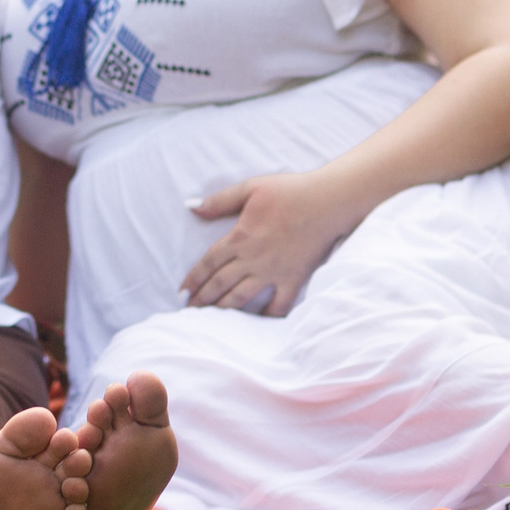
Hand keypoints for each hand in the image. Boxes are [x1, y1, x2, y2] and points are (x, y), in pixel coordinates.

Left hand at [178, 170, 365, 316]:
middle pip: (221, 283)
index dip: (193, 279)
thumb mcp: (250, 188)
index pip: (209, 262)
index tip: (182, 292)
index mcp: (240, 237)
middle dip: (203, 298)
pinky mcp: (294, 278)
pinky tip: (257, 321)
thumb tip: (192, 207)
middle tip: (190, 310)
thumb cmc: (289, 191)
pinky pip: (279, 304)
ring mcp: (274, 272)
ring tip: (211, 318)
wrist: (328, 202)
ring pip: (242, 296)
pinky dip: (267, 315)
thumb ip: (220, 200)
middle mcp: (254, 259)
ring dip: (224, 309)